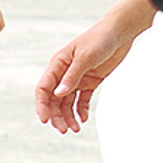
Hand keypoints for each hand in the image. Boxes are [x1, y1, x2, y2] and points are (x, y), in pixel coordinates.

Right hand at [36, 0, 155, 132]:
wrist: (120, 32)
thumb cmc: (100, 39)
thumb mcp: (86, 57)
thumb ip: (72, 76)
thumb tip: (58, 94)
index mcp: (58, 64)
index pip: (44, 88)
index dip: (42, 105)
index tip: (45, 120)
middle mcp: (65, 72)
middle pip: (54, 99)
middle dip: (57, 115)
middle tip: (65, 129)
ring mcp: (78, 78)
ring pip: (67, 102)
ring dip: (69, 116)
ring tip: (75, 129)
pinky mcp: (90, 82)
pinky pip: (81, 100)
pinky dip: (81, 110)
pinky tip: (84, 119)